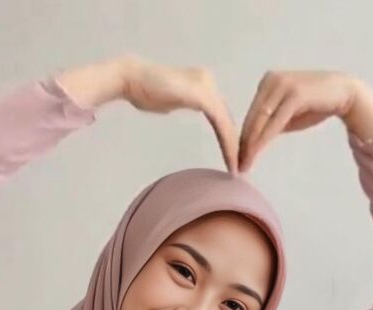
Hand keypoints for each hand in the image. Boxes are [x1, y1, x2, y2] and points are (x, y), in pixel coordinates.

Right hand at [121, 56, 238, 172]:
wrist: (131, 79)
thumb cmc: (144, 90)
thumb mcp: (173, 100)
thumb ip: (187, 103)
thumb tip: (192, 108)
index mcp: (203, 83)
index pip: (221, 113)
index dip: (228, 136)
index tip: (232, 159)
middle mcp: (208, 82)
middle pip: (227, 117)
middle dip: (235, 144)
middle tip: (241, 167)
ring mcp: (206, 86)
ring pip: (227, 121)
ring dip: (234, 146)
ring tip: (237, 167)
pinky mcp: (201, 95)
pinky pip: (220, 121)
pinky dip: (227, 141)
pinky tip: (230, 157)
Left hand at [238, 70, 372, 171]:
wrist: (343, 93)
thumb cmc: (316, 104)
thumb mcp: (289, 115)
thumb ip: (272, 123)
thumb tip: (255, 140)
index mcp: (267, 83)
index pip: (251, 114)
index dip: (242, 137)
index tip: (236, 158)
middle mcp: (271, 80)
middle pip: (252, 117)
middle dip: (243, 143)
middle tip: (236, 166)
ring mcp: (282, 85)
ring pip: (260, 120)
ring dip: (251, 144)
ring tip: (244, 164)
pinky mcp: (294, 94)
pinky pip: (274, 121)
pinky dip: (263, 138)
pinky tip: (256, 153)